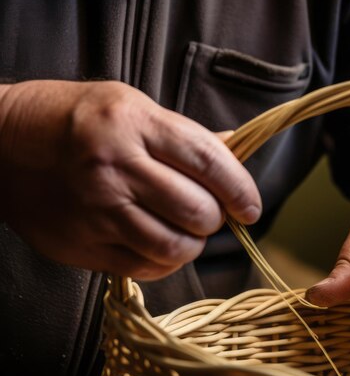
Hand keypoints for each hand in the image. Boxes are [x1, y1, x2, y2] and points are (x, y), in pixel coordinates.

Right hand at [0, 80, 260, 278]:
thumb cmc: (72, 119)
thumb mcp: (131, 107)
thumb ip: (186, 135)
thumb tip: (238, 150)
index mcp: (135, 123)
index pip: (210, 162)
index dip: (242, 190)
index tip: (251, 207)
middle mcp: (116, 166)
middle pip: (198, 212)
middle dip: (217, 219)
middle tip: (210, 214)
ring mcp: (96, 210)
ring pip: (175, 248)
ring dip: (193, 244)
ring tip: (184, 230)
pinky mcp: (82, 245)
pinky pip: (144, 268)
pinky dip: (164, 261)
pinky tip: (158, 243)